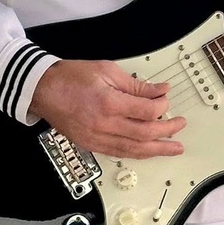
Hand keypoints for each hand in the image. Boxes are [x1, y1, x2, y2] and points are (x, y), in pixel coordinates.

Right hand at [28, 58, 185, 159]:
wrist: (43, 90)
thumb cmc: (71, 77)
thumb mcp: (107, 70)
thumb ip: (135, 85)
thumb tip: (158, 91)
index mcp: (109, 103)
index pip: (146, 111)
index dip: (162, 107)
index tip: (167, 100)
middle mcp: (104, 124)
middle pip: (144, 135)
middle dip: (167, 132)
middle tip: (180, 126)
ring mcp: (96, 138)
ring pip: (134, 150)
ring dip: (157, 150)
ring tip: (174, 149)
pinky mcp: (91, 145)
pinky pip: (119, 154)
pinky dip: (137, 153)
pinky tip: (149, 151)